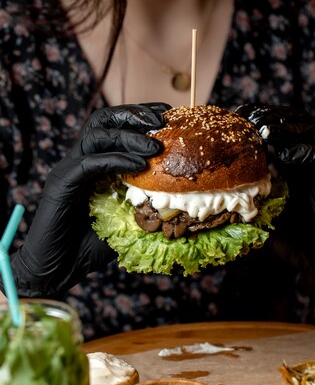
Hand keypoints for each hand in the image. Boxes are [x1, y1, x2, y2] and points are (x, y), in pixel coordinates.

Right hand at [5, 102, 169, 297]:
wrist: (60, 269)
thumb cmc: (92, 246)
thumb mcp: (129, 222)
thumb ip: (148, 207)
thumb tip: (184, 203)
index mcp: (95, 163)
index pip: (117, 126)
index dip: (141, 116)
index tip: (169, 115)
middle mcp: (80, 160)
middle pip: (105, 120)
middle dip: (135, 114)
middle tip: (163, 120)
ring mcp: (70, 169)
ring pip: (97, 134)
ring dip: (129, 136)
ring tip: (155, 146)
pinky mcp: (62, 183)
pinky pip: (91, 162)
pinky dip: (117, 160)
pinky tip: (140, 166)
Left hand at [236, 103, 314, 321]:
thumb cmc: (291, 246)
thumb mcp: (258, 223)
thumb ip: (241, 210)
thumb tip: (207, 206)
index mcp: (289, 168)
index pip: (276, 130)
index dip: (258, 118)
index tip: (236, 115)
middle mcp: (307, 164)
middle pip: (295, 122)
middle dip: (272, 116)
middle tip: (251, 118)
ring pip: (312, 132)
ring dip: (288, 128)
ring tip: (266, 132)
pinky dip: (306, 151)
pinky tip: (287, 155)